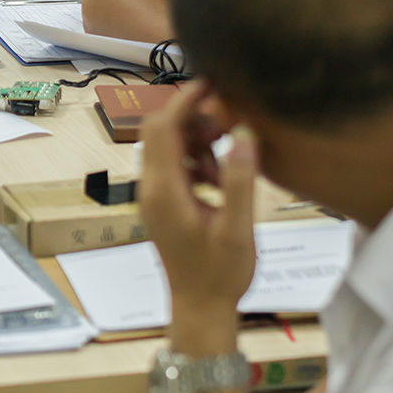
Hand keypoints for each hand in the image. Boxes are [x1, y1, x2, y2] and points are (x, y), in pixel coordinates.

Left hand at [140, 80, 257, 343]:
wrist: (200, 309)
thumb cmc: (220, 274)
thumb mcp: (237, 229)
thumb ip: (238, 180)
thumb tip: (242, 134)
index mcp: (163, 190)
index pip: (163, 128)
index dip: (185, 100)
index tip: (212, 84)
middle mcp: (150, 188)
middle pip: (159, 131)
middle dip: (192, 119)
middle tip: (228, 125)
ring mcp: (152, 196)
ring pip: (166, 147)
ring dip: (196, 142)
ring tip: (227, 162)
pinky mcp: (161, 203)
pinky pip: (172, 165)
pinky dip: (194, 160)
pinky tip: (219, 181)